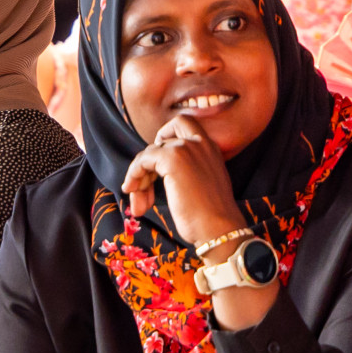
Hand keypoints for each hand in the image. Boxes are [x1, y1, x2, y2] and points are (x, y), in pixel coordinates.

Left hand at [121, 115, 246, 245]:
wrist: (218, 229)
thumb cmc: (208, 216)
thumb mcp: (199, 184)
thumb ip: (184, 170)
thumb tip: (150, 171)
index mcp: (210, 148)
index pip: (183, 124)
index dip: (164, 137)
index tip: (157, 163)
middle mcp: (200, 143)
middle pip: (162, 138)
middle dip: (148, 161)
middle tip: (141, 187)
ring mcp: (186, 149)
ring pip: (149, 153)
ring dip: (138, 177)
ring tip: (139, 203)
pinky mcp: (173, 159)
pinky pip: (143, 160)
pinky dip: (134, 174)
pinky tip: (133, 192)